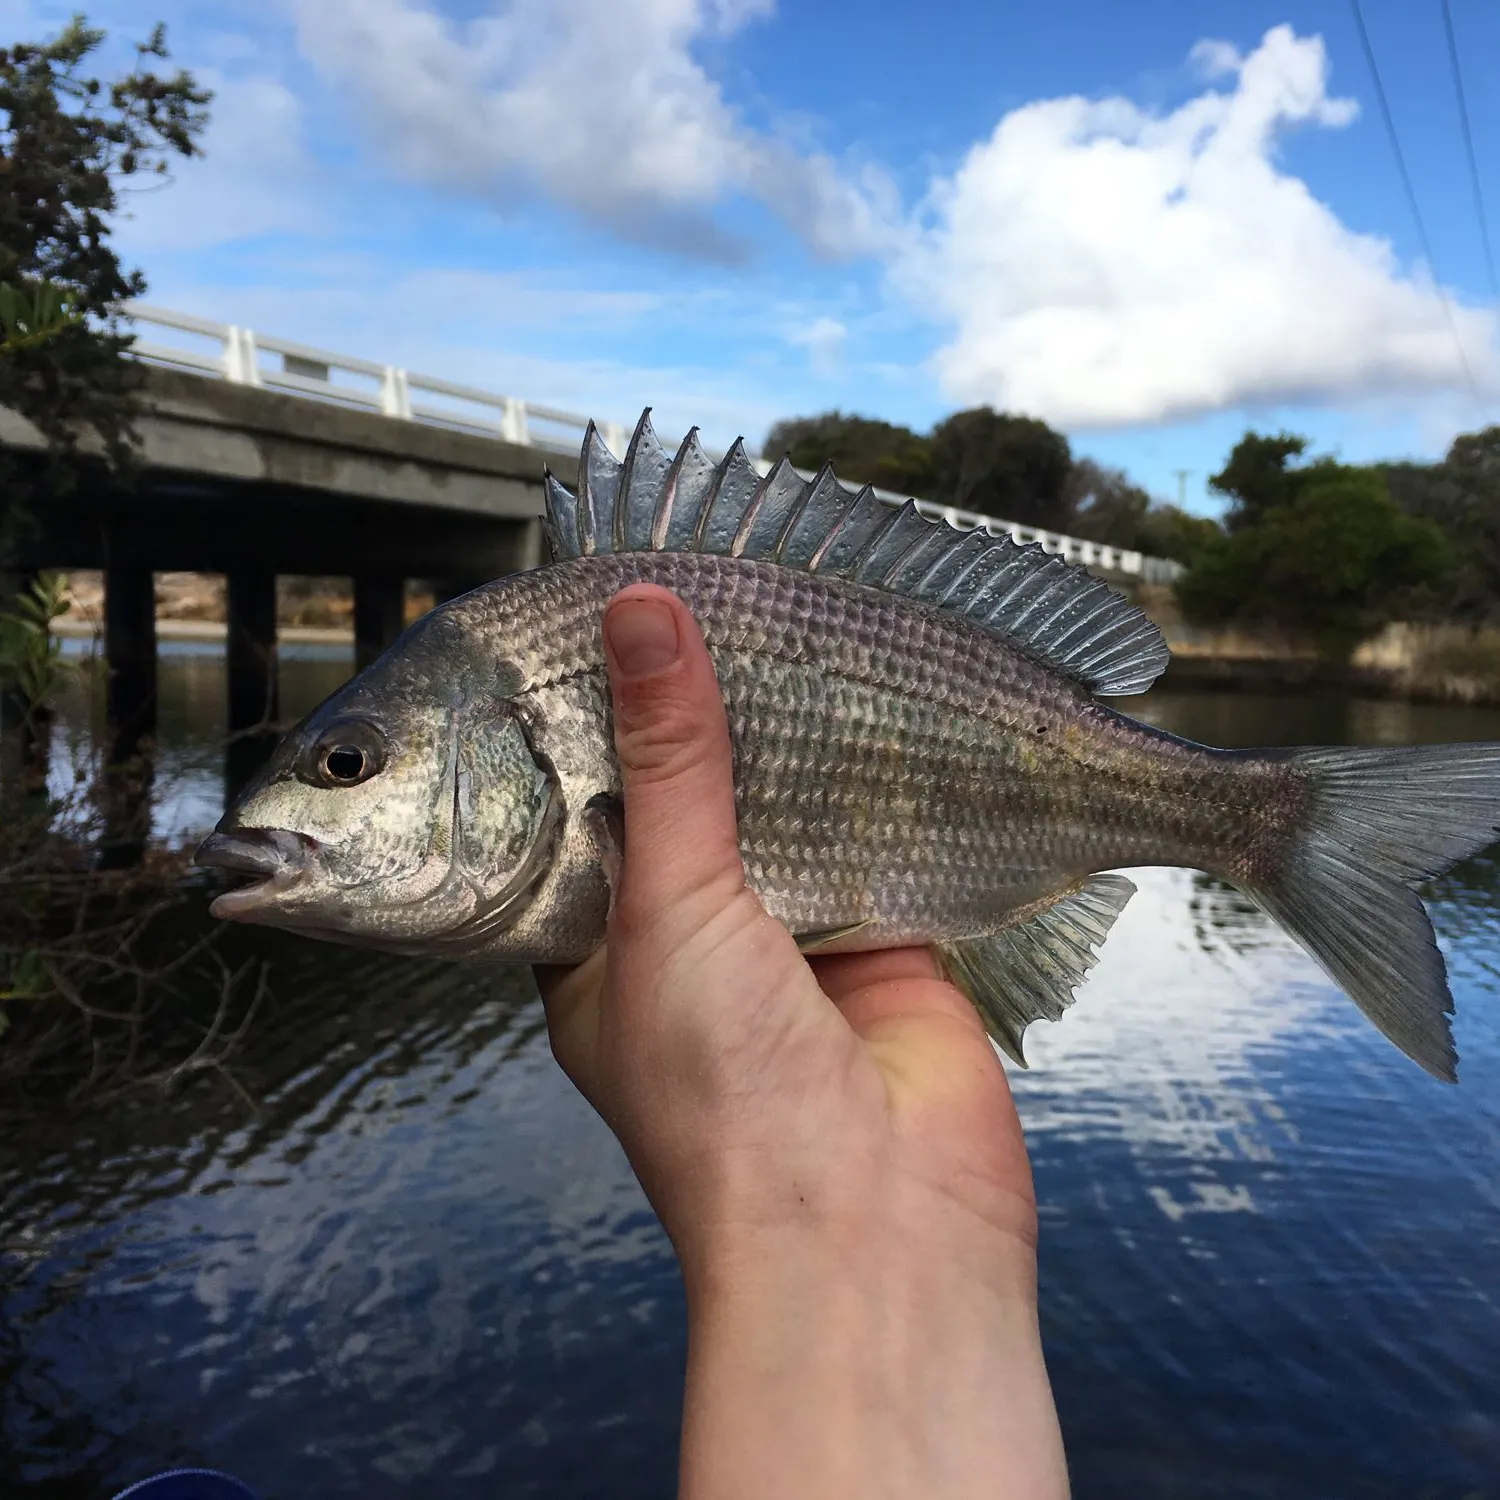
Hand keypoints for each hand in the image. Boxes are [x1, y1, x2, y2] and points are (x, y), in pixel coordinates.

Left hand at [537, 584, 1068, 1499]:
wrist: (882, 1235)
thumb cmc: (729, 1104)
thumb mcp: (671, 910)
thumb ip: (669, 762)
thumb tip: (641, 615)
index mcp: (595, 948)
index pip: (572, 817)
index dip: (582, 733)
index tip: (593, 638)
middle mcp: (686, 942)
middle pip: (687, 806)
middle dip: (696, 727)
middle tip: (698, 610)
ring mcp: (786, 941)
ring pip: (782, 815)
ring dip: (789, 748)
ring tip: (781, 632)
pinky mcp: (880, 939)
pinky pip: (872, 839)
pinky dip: (874, 785)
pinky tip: (875, 704)